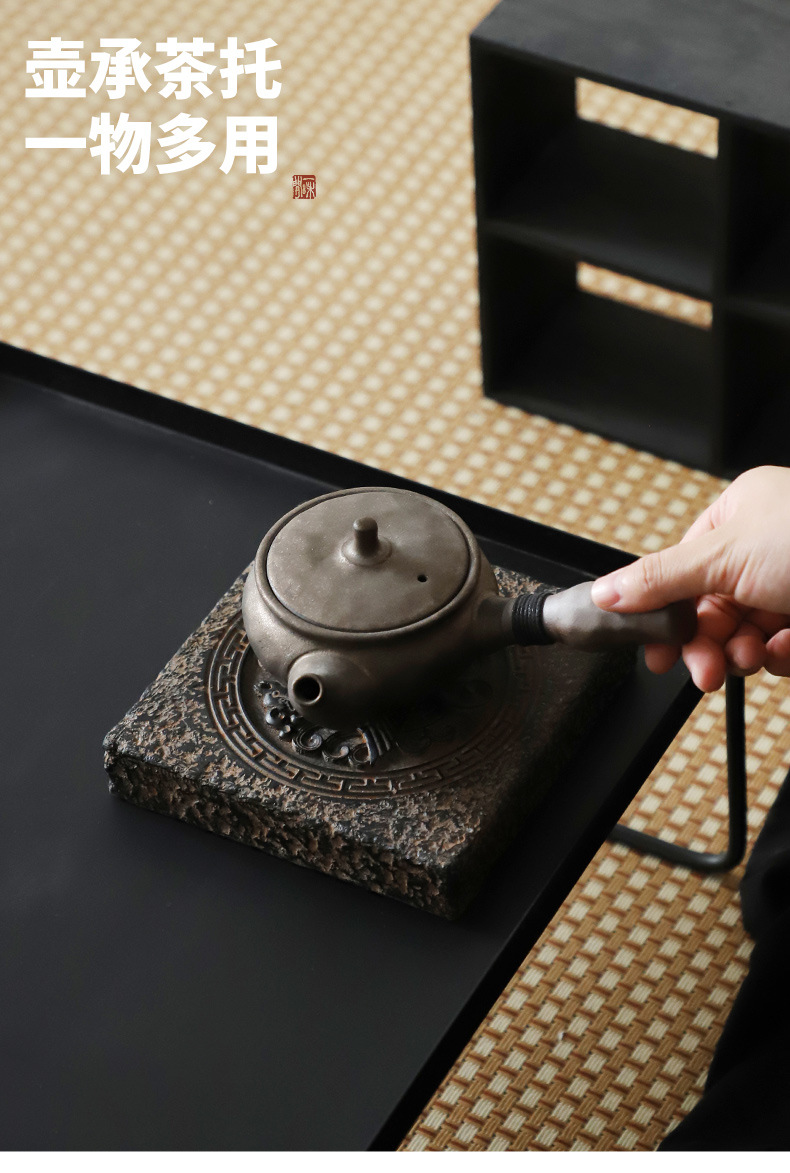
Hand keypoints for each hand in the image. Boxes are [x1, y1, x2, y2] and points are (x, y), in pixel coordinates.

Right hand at [590, 465, 789, 691]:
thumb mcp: (723, 556)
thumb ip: (659, 580)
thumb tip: (604, 592)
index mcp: (739, 514)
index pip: (682, 569)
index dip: (664, 612)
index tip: (652, 650)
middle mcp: (767, 545)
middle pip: (711, 607)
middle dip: (707, 642)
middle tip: (701, 670)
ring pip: (746, 632)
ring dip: (743, 652)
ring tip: (749, 660)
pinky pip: (783, 646)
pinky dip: (781, 654)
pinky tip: (787, 649)